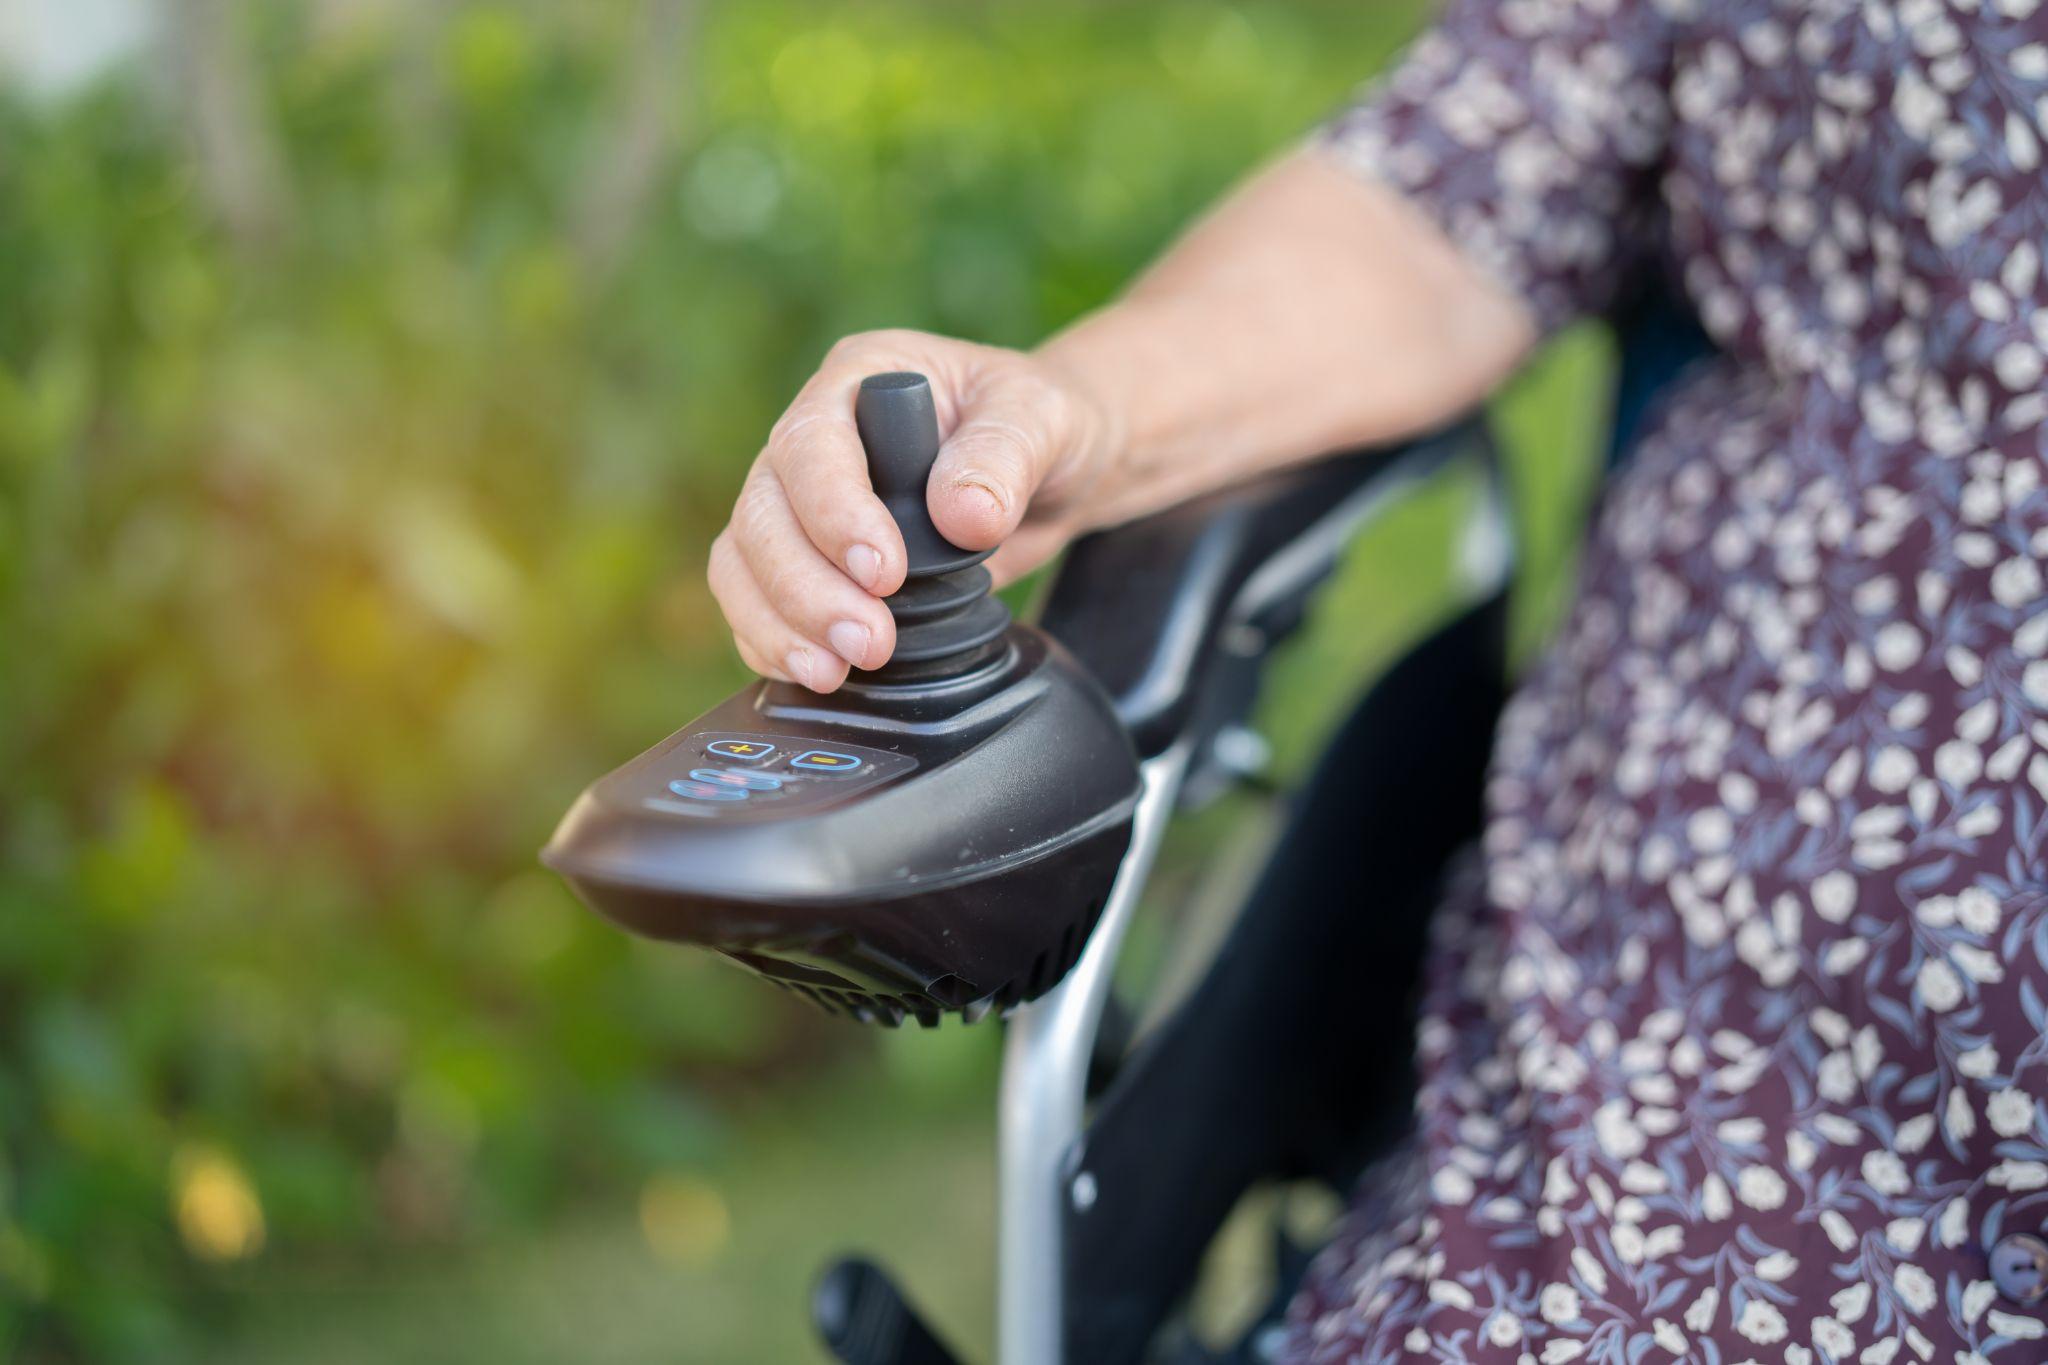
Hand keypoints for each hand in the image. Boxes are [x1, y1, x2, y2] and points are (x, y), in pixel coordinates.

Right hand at [708, 329, 1116, 692]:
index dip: (834, 513)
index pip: (811, 444)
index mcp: (859, 380)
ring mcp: (803, 503)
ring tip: (835, 671)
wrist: (1056, 472)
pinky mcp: (811, 561)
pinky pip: (756, 603)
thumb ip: (1006, 455)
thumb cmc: (1043, 425)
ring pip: (745, 561)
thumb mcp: (1045, 419)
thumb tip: (965, 516)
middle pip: (764, 512)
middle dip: (806, 587)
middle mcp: (815, 440)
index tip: (884, 572)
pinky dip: (775, 643)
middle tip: (867, 642)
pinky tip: (817, 673)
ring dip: (781, 623)